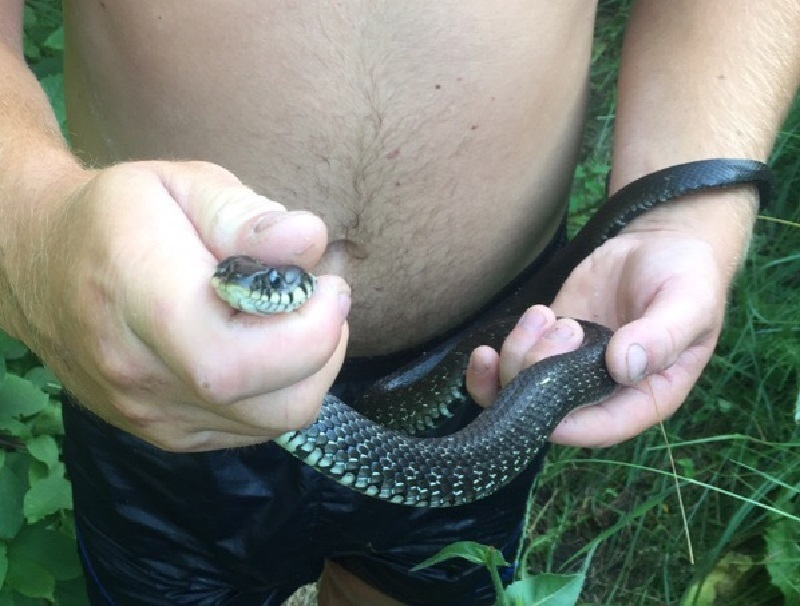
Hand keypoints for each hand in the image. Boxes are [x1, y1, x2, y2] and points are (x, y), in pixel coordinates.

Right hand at [14, 161, 349, 450]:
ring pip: (271, 423)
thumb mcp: (182, 185)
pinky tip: (266, 345)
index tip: (325, 285)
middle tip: (322, 296)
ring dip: (309, 370)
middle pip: (268, 405)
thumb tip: (308, 241)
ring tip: (297, 317)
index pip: (232, 358)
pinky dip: (280, 389)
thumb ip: (245, 215)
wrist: (41, 265)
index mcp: (138, 299)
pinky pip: (250, 429)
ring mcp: (150, 414)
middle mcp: (138, 374)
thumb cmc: (122, 215)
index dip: (305, 332)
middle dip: (322, 350)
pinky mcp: (166, 433)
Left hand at [466, 194, 752, 446]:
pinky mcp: (551, 342)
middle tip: (564, 327)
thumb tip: (623, 366)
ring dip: (519, 354)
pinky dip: (507, 347)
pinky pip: (516, 359)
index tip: (543, 397)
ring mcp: (573, 366)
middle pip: (551, 411)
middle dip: (537, 377)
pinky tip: (531, 316)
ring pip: (524, 387)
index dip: (566, 424)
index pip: (599, 428)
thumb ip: (662, 337)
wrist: (665, 242)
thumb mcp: (688, 303)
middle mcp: (604, 390)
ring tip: (546, 314)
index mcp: (645, 396)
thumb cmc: (689, 277)